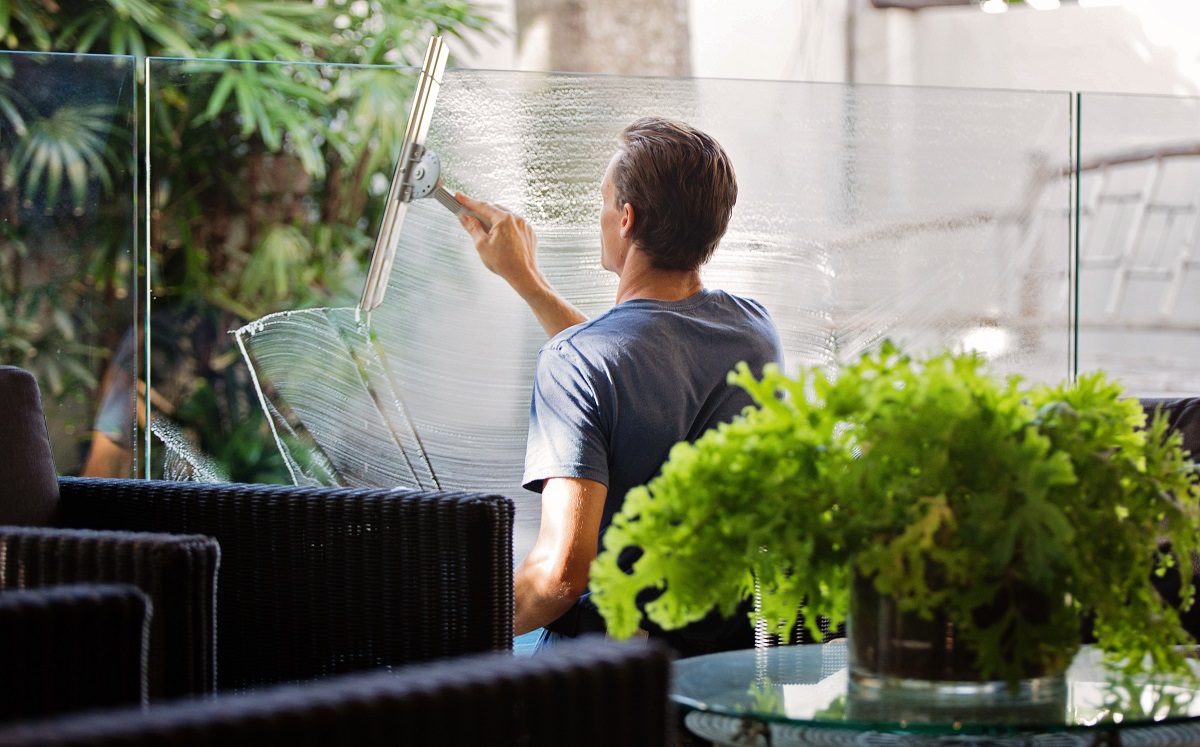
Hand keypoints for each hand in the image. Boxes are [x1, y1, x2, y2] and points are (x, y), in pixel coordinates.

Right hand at [455, 192, 586, 336]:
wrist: (524, 275)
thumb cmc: (504, 263)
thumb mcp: (482, 245)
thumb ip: (472, 228)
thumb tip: (464, 217)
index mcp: (504, 219)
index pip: (482, 206)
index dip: (468, 201)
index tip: (459, 196)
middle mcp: (516, 218)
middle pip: (494, 209)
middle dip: (482, 212)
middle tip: (470, 216)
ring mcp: (524, 225)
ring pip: (505, 216)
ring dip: (494, 220)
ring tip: (487, 233)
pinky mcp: (529, 232)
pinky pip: (514, 224)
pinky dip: (505, 227)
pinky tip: (501, 238)